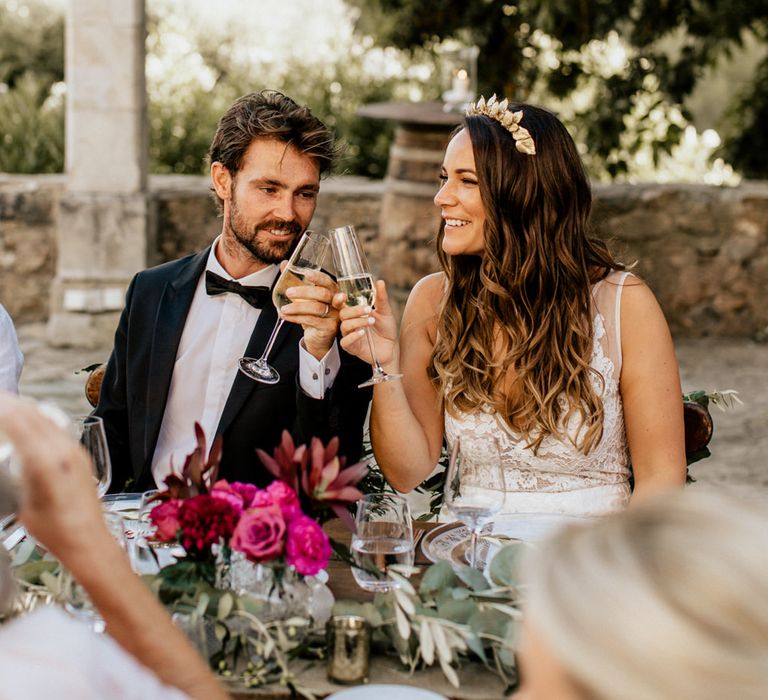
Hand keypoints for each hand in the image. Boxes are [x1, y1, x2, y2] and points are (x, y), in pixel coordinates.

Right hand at [0, 393, 109, 565]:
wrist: (89, 540)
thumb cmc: (54, 531)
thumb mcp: (23, 505)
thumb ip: (15, 477)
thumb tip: (10, 458)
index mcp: (46, 462)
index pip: (20, 424)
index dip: (4, 409)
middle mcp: (64, 451)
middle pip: (34, 416)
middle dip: (12, 404)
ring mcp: (76, 452)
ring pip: (49, 419)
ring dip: (28, 408)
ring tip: (10, 404)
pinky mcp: (83, 456)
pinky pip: (60, 429)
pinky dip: (42, 418)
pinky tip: (33, 420)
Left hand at [278, 264, 339, 359]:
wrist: (318, 337)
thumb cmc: (313, 315)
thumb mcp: (305, 297)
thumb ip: (296, 280)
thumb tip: (284, 264)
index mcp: (332, 292)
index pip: (327, 282)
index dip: (318, 277)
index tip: (307, 274)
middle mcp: (336, 303)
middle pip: (323, 294)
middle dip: (304, 292)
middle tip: (289, 292)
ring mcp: (334, 316)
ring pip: (316, 308)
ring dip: (297, 307)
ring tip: (283, 308)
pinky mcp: (328, 328)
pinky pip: (311, 321)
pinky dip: (296, 318)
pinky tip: (285, 316)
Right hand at [337, 279, 398, 366]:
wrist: (391, 348)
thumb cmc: (385, 329)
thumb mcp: (385, 312)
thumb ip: (381, 298)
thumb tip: (379, 282)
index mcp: (354, 313)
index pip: (340, 304)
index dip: (338, 299)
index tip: (343, 295)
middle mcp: (349, 323)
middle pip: (342, 314)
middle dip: (354, 310)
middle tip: (368, 309)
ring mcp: (349, 335)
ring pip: (345, 326)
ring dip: (357, 322)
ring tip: (371, 321)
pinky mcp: (351, 348)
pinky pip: (345, 342)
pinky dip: (353, 336)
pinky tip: (362, 333)